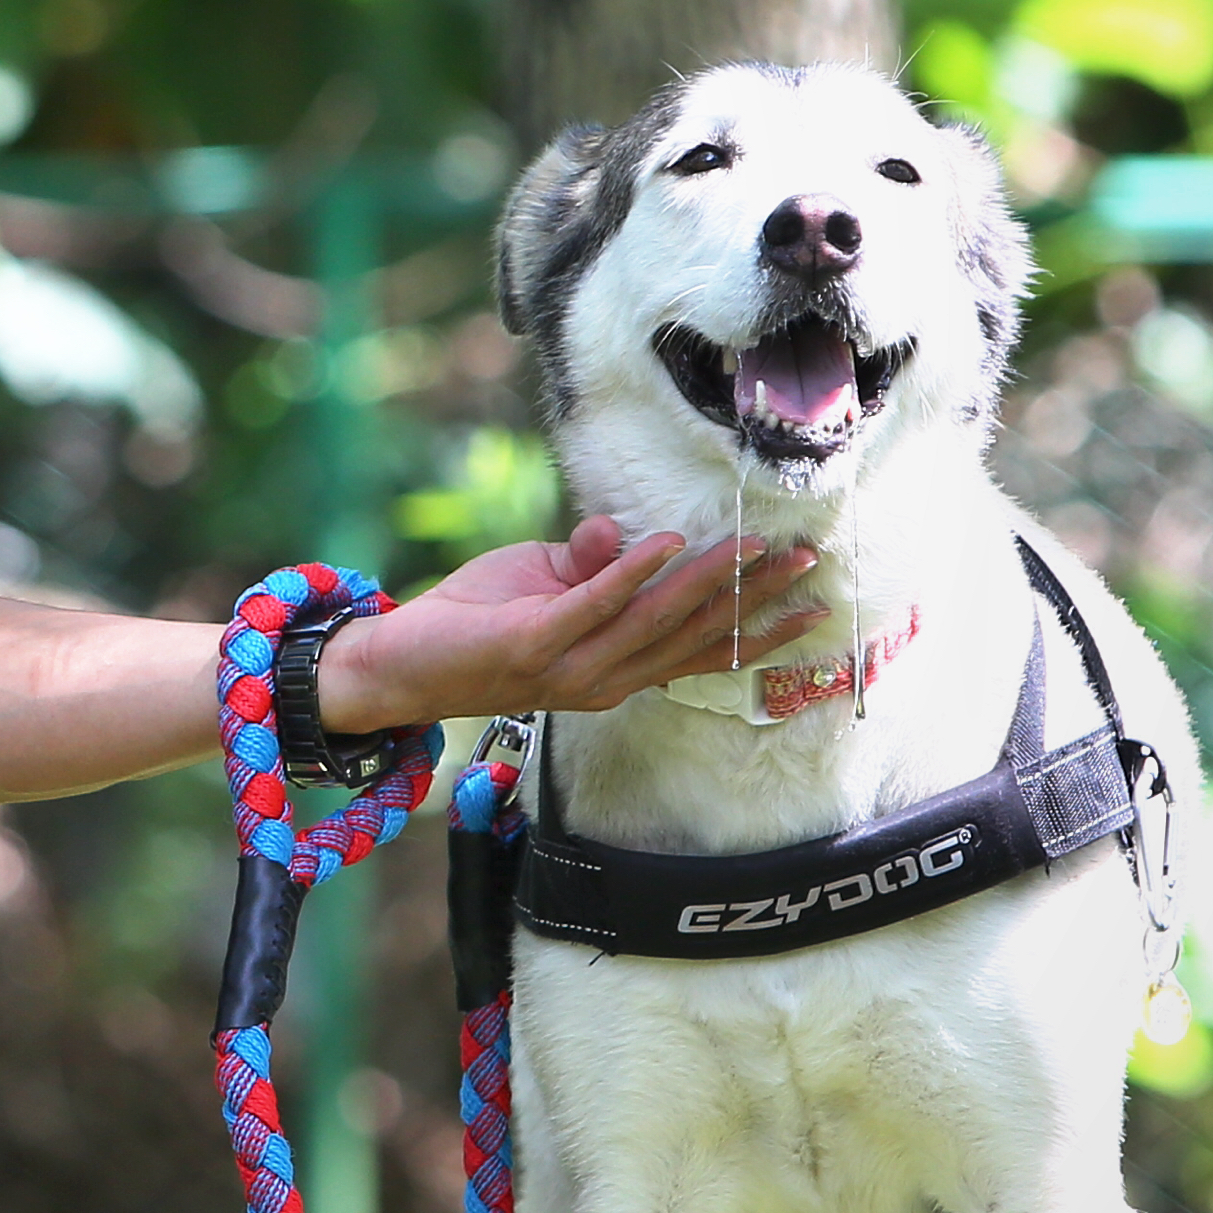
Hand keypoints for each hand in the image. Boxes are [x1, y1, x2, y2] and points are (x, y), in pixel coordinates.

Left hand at [313, 517, 822, 729]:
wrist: (399, 663)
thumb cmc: (474, 621)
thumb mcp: (544, 582)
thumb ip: (590, 563)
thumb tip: (628, 535)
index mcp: (616, 669)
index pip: (701, 653)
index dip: (758, 630)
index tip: (813, 605)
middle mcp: (604, 677)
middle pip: (696, 637)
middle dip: (755, 599)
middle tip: (806, 563)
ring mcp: (570, 665)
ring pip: (656, 622)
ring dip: (707, 581)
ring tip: (752, 546)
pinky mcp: (533, 644)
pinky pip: (593, 607)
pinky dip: (631, 574)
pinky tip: (666, 544)